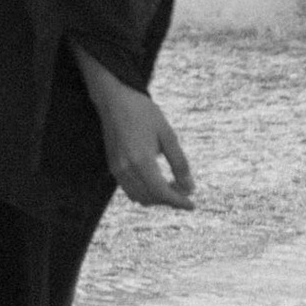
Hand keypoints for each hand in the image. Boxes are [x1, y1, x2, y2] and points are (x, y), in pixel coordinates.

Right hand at [83, 67, 194, 209]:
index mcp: (141, 160)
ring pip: (139, 197)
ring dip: (157, 198)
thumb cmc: (143, 113)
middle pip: (150, 198)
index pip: (161, 192)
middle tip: (185, 190)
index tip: (192, 205)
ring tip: (173, 185)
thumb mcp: (167, 135)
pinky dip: (145, 192)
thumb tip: (190, 188)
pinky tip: (157, 181)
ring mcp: (116, 169)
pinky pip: (130, 190)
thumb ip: (179, 163)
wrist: (115, 99)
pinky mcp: (113, 167)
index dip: (178, 202)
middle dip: (169, 200)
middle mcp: (126, 169)